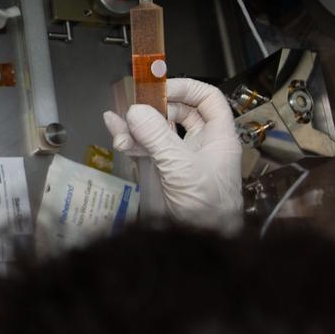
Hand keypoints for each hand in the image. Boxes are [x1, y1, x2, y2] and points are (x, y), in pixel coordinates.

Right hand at [103, 78, 241, 233]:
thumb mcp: (182, 168)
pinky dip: (132, 140)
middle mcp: (202, 143)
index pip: (207, 99)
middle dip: (155, 109)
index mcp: (218, 137)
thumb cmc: (208, 208)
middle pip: (179, 112)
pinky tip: (116, 133)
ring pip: (159, 130)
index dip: (186, 88)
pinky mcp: (166, 171)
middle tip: (135, 109)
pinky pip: (148, 148)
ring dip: (137, 127)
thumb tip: (135, 111)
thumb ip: (157, 137)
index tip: (160, 87)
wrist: (201, 246)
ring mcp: (183, 157)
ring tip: (120, 131)